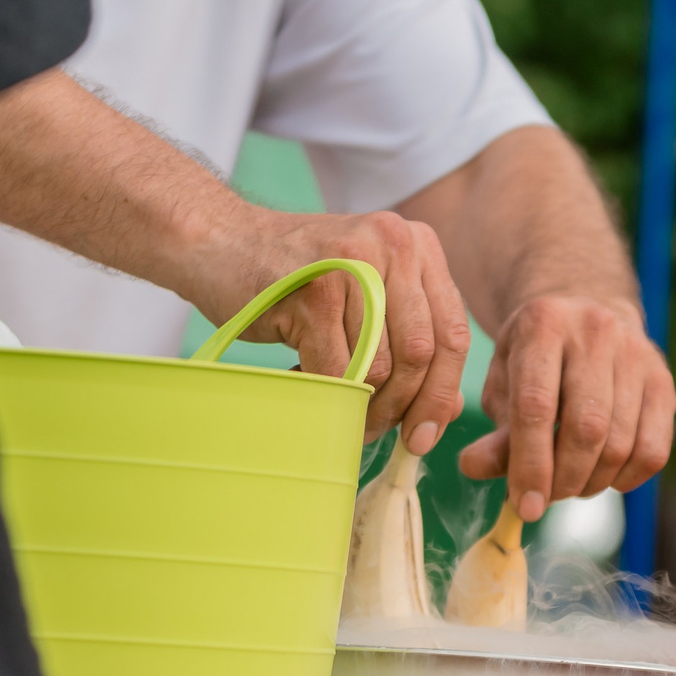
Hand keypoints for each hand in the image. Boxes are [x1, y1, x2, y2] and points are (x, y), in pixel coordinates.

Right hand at [216, 207, 471, 450]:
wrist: (222, 240)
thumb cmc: (298, 276)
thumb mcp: (366, 299)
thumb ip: (410, 343)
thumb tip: (448, 411)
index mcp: (417, 245)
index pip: (453, 333)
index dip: (443, 392)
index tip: (425, 435)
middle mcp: (394, 245)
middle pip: (422, 353)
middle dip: (405, 408)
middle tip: (380, 435)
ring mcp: (353, 265)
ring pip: (381, 368)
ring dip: (364, 408)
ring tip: (343, 413)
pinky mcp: (314, 291)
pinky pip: (337, 370)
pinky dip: (330, 396)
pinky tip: (314, 392)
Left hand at [457, 295, 669, 523]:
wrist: (585, 318)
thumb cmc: (534, 365)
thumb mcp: (504, 386)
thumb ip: (495, 431)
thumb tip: (473, 468)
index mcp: (543, 325)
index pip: (536, 407)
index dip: (530, 465)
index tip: (525, 507)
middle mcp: (595, 331)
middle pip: (586, 428)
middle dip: (564, 480)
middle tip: (548, 499)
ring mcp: (636, 353)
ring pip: (621, 443)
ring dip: (593, 482)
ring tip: (571, 486)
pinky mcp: (663, 380)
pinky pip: (653, 449)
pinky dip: (627, 479)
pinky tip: (605, 478)